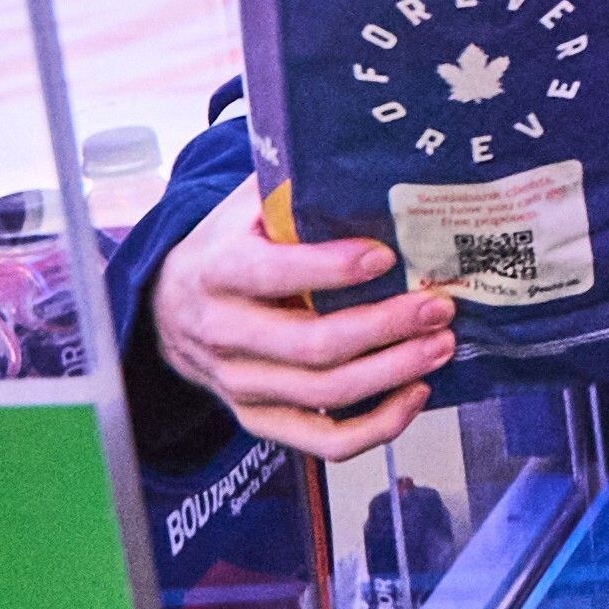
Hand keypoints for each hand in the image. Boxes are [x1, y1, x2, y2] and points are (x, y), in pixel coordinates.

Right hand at [151, 202, 453, 461]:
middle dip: (384, 327)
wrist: (168, 310)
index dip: (331, 268)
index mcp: (216, 272)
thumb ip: (290, 192)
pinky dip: (375, 428)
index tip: (384, 256)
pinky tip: (413, 395)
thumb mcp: (242, 209)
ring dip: (392, 374)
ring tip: (440, 346)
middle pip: (310, 345)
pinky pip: (322, 442)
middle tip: (436, 308)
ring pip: (324, 396)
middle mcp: (223, 334)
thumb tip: (362, 167)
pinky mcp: (259, 420)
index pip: (273, 273)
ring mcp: (240, 385)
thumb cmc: (226, 249)